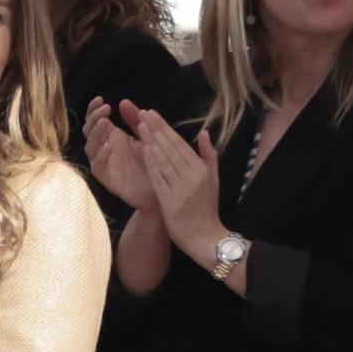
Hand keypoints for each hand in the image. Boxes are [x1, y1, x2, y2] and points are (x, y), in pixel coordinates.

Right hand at [84, 95, 159, 216]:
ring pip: (90, 148)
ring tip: (105, 123)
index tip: (101, 99)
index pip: (95, 120)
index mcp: (112, 137)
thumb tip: (123, 102)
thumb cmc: (152, 163)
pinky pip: (97, 168)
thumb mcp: (145, 135)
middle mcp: (105, 149)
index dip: (94, 109)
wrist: (160, 190)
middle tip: (105, 110)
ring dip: (95, 134)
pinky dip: (100, 157)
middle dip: (94, 118)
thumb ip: (134, 120)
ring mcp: (105, 164)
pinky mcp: (107, 179)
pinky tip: (109, 147)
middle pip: (89, 131)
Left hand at [135, 111, 222, 266]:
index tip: (153, 114)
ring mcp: (181, 189)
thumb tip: (203, 133)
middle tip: (142, 113)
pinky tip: (142, 150)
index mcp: (201, 169)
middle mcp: (192, 176)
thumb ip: (209, 155)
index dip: (165, 128)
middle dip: (155, 129)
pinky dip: (151, 163)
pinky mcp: (170, 202)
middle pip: (170, 148)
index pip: (180, 143)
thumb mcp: (214, 180)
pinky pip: (159, 179)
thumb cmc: (207, 209)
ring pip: (163, 160)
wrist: (205, 238)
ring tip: (139, 125)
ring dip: (150, 141)